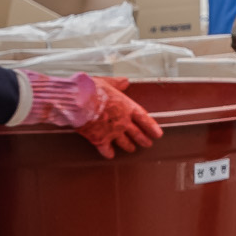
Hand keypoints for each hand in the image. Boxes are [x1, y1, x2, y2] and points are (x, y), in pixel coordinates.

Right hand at [27, 71, 163, 157]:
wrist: (77, 101)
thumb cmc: (91, 89)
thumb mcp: (107, 82)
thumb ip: (118, 83)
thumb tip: (125, 81)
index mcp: (127, 107)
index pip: (145, 120)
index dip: (152, 128)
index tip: (158, 134)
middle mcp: (123, 122)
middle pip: (138, 134)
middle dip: (143, 140)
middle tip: (147, 144)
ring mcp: (112, 132)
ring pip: (125, 144)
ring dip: (129, 147)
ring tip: (131, 149)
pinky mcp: (99, 140)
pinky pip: (107, 150)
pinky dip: (109, 153)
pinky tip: (110, 155)